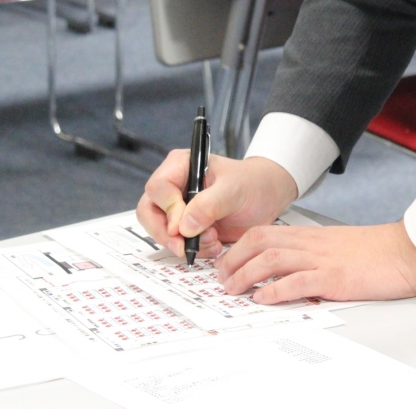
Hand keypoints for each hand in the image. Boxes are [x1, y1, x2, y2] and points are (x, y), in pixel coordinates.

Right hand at [137, 153, 297, 259]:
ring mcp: (177, 207)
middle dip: (166, 234)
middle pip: (149, 212)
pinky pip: (176, 242)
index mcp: (181, 165)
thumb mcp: (234, 190)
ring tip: (212, 241)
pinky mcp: (185, 226)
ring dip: (183, 244)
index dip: (168, 210)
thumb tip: (183, 226)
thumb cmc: (251, 183)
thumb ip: (209, 205)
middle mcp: (174, 186)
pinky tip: (214, 245)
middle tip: (185, 247)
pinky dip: (192, 249)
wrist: (266, 196)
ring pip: (160, 231)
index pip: (159, 188)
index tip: (184, 227)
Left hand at [216, 222, 415, 303]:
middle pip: (259, 241)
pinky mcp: (335, 277)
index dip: (238, 246)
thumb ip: (314, 254)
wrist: (408, 251)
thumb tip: (290, 271)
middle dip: (233, 259)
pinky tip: (263, 299)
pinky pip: (298, 281)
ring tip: (232, 290)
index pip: (264, 232)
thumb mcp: (338, 247)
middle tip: (220, 278)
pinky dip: (275, 291)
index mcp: (311, 236)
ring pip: (271, 259)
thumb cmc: (378, 252)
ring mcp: (322, 259)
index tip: (225, 262)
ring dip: (245, 275)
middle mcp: (311, 244)